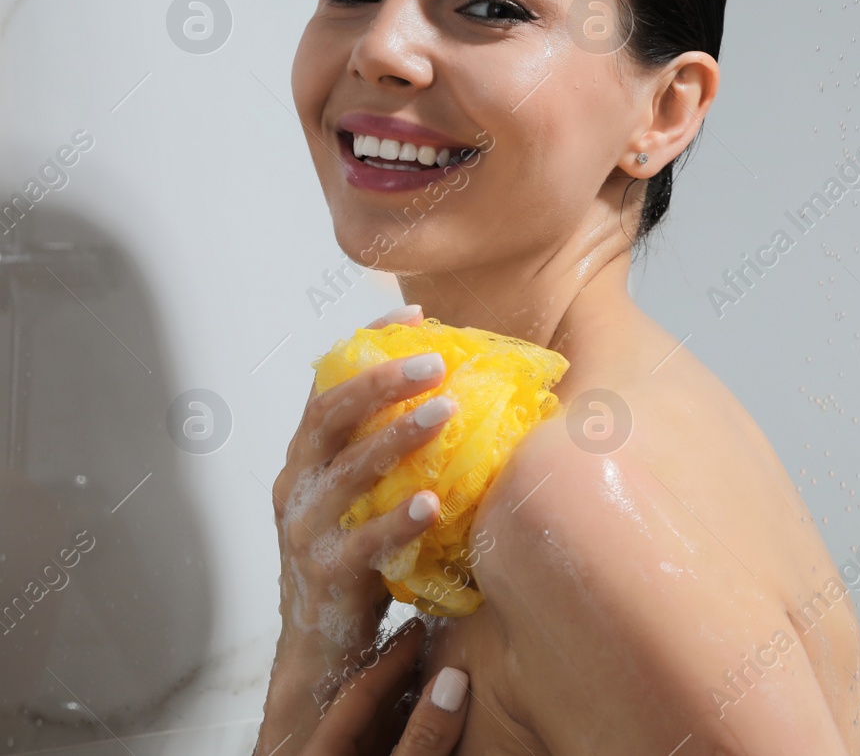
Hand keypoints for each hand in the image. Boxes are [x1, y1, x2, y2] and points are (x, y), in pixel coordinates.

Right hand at [257, 304, 456, 750]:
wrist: (321, 648)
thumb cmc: (356, 558)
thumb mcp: (365, 495)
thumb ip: (390, 451)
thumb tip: (461, 395)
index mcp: (305, 459)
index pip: (328, 386)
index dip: (367, 346)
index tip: (415, 314)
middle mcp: (296, 486)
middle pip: (330, 417)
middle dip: (380, 383)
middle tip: (435, 362)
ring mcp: (305, 531)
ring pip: (348, 472)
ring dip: (397, 438)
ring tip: (445, 412)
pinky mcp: (325, 576)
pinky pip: (363, 542)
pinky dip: (397, 520)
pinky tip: (433, 502)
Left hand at [302, 617, 468, 755]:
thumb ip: (422, 737)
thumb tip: (452, 682)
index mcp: (319, 753)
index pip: (356, 691)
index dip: (390, 658)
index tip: (418, 628)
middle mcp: (325, 754)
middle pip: (361, 705)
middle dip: (398, 673)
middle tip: (431, 640)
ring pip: (372, 728)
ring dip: (404, 702)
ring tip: (435, 673)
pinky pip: (380, 746)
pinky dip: (404, 729)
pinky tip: (426, 717)